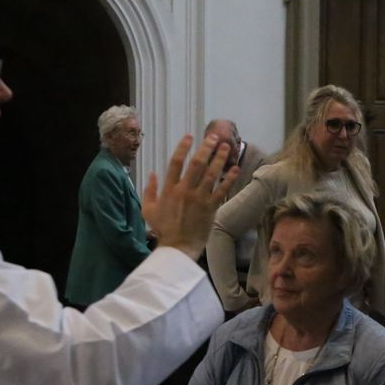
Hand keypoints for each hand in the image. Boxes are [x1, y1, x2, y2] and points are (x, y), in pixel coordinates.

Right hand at [142, 133, 239, 259]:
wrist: (177, 248)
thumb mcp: (148, 209)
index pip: (176, 162)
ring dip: (220, 158)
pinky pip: (222, 190)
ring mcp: (199, 198)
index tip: (190, 137)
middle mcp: (185, 190)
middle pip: (197, 163)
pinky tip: (236, 168)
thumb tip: (152, 173)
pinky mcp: (211, 208)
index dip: (183, 147)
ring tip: (226, 146)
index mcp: (169, 189)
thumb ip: (149, 190)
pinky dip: (229, 179)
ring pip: (211, 173)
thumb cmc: (162, 230)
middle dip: (206, 148)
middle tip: (214, 137)